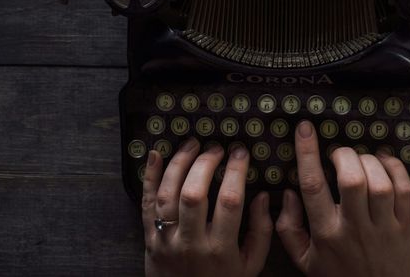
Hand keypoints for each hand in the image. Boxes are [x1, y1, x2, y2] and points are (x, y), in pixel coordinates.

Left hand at [141, 138, 273, 276]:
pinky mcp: (149, 239)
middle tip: (216, 147)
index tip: (241, 152)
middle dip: (205, 163)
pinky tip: (156, 154)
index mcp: (220, 249)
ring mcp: (167, 240)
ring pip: (168, 195)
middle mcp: (191, 243)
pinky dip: (149, 177)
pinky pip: (146, 204)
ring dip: (179, 163)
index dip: (235, 171)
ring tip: (192, 144)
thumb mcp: (251, 265)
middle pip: (194, 194)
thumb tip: (263, 196)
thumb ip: (261, 231)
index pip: (229, 201)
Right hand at [276, 121, 409, 276]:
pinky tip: (384, 162)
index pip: (313, 186)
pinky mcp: (406, 227)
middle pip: (352, 179)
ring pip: (380, 182)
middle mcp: (355, 228)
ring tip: (360, 159)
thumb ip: (288, 228)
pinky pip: (405, 190)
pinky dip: (396, 168)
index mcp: (326, 234)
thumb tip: (288, 194)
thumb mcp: (304, 261)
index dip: (307, 153)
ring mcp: (383, 227)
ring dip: (368, 161)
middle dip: (344, 155)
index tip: (305, 130)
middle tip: (338, 152)